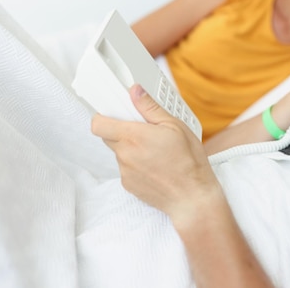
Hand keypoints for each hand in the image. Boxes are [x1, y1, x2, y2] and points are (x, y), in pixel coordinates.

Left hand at [91, 85, 219, 219]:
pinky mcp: (128, 185)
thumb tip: (135, 91)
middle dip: (121, 130)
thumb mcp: (175, 126)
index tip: (115, 113)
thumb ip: (150, 108)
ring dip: (131, 148)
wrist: (191, 197)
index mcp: (133, 136)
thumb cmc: (188, 161)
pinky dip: (136, 164)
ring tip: (156, 151)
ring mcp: (125, 171)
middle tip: (143, 130)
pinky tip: (156, 165)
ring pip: (119, 152)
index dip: (103, 116)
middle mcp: (124, 154)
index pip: (98, 124)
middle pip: (108, 136)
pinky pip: (126, 168)